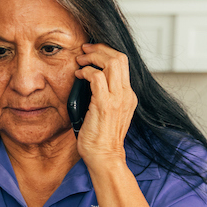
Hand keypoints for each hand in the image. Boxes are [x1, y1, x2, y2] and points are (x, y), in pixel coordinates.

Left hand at [73, 43, 136, 170]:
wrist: (105, 157)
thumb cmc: (101, 138)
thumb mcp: (108, 113)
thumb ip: (105, 97)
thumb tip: (91, 82)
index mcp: (128, 96)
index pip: (123, 63)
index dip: (107, 52)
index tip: (93, 53)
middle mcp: (126, 94)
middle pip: (120, 57)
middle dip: (100, 49)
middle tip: (85, 50)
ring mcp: (117, 99)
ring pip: (111, 62)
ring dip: (93, 57)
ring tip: (80, 60)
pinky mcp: (104, 104)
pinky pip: (96, 77)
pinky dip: (86, 71)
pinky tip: (78, 75)